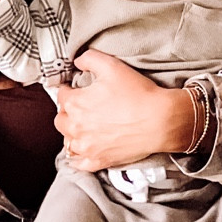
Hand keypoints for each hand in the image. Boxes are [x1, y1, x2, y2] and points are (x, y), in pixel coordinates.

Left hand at [54, 49, 197, 172]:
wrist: (160, 120)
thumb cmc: (138, 94)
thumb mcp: (112, 66)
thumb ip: (89, 59)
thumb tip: (77, 61)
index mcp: (76, 103)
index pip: (61, 95)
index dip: (69, 89)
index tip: (76, 89)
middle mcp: (76, 127)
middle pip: (61, 119)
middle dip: (68, 112)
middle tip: (81, 107)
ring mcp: (86, 147)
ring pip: (67, 141)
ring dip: (72, 133)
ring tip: (84, 127)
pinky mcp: (98, 161)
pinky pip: (78, 163)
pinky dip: (78, 156)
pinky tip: (84, 149)